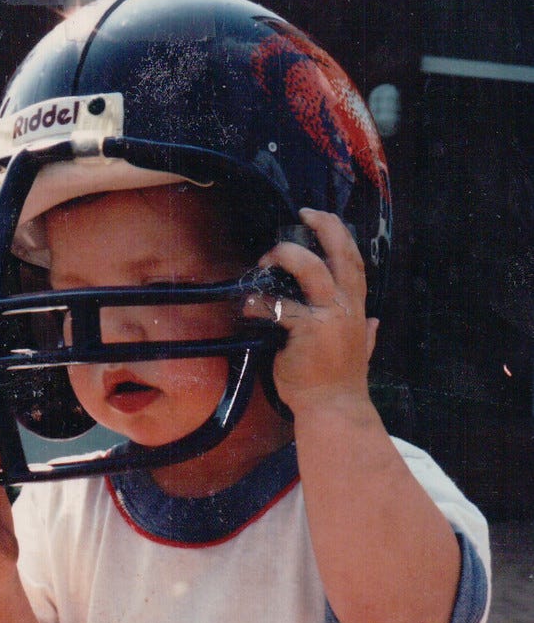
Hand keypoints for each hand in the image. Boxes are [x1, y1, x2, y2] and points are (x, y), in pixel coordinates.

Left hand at [241, 209, 377, 418]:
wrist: (334, 408)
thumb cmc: (341, 382)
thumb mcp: (361, 352)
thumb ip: (367, 334)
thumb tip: (374, 323)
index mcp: (357, 309)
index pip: (354, 262)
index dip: (340, 235)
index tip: (322, 218)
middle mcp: (346, 307)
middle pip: (341, 254)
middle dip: (323, 227)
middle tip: (303, 214)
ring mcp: (328, 317)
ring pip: (312, 270)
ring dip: (287, 256)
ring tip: (268, 259)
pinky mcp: (306, 331)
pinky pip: (279, 307)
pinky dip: (259, 303)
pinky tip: (248, 305)